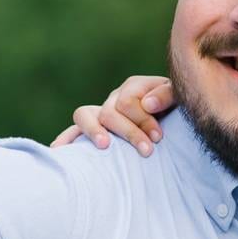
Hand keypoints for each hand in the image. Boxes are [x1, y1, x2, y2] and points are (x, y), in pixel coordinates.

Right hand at [51, 75, 176, 154]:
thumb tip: (147, 103)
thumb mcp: (179, 99)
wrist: (175, 120)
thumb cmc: (178, 111)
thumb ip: (167, 94)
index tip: (158, 138)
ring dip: (94, 131)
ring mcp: (101, 112)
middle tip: (148, 151)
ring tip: (105, 146)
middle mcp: (115, 98)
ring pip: (84, 115)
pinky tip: (59, 150)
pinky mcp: (94, 129)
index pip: (128, 101)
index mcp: (134, 87)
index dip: (143, 120)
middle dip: (130, 132)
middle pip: (110, 112)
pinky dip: (66, 139)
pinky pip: (74, 130)